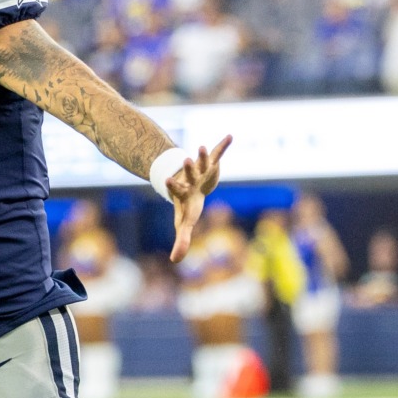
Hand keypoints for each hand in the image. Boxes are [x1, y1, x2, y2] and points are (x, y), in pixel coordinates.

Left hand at [165, 135, 232, 261]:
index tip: (167, 180)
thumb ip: (181, 240)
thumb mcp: (184, 222)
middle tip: (186, 159)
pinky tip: (230, 136)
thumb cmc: (187, 205)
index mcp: (184, 192)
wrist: (190, 184)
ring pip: (202, 161)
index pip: (177, 189)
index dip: (173, 186)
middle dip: (189, 167)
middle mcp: (191, 179)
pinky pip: (218, 152)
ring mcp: (201, 169)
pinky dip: (223, 145)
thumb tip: (174, 261)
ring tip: (202, 146)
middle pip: (189, 172)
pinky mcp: (211, 163)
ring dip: (203, 155)